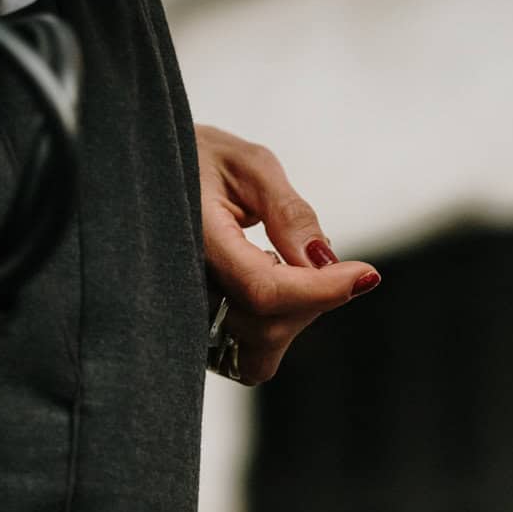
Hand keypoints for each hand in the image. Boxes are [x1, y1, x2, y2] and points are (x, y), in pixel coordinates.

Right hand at [194, 123, 380, 383]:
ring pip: (259, 351)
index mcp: (193, 237)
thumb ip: (287, 210)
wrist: (146, 171)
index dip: (321, 289)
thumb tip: (325, 261)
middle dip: (311, 295)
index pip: (263, 289)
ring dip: (292, 316)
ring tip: (284, 265)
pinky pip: (246, 355)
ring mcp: (184, 317)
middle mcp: (182, 287)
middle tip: (318, 252)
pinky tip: (268, 286)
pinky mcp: (192, 332)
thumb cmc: (196, 156)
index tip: (365, 273)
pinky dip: (272, 329)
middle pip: (267, 325)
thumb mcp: (247, 162)